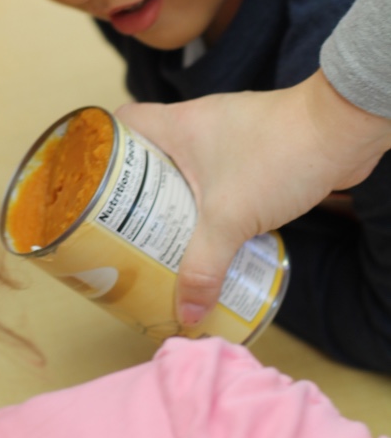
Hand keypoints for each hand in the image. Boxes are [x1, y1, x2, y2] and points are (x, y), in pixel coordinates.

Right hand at [116, 71, 390, 325]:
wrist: (342, 131)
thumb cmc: (278, 155)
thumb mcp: (230, 218)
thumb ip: (203, 267)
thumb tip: (186, 315)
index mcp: (176, 124)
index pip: (121, 122)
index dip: (102, 148)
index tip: (95, 184)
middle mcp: (198, 124)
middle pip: (150, 152)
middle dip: (138, 191)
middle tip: (126, 228)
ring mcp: (228, 135)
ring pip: (187, 166)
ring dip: (177, 199)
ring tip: (166, 238)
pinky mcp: (256, 148)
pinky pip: (219, 175)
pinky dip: (212, 201)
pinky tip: (216, 233)